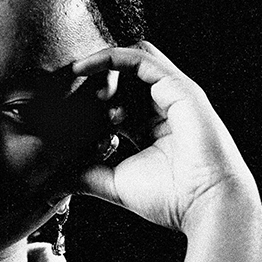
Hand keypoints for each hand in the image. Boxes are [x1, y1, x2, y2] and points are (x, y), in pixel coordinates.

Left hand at [65, 39, 260, 235]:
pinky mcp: (179, 87)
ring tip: (78, 78)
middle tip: (70, 93)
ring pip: (133, 60)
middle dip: (96, 79)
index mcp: (152, 127)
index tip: (64, 109)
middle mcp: (164, 107)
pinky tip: (86, 67)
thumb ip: (87, 174)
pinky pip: (141, 58)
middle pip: (125, 76)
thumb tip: (54, 179)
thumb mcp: (116, 182)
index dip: (91, 101)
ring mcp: (174, 94)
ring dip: (102, 64)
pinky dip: (111, 57)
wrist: (207, 203)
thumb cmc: (171, 198)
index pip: (118, 100)